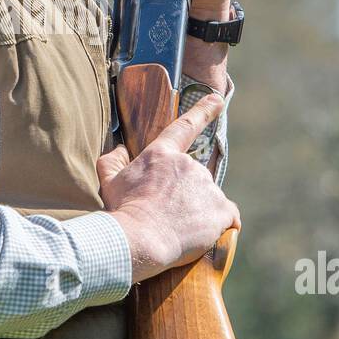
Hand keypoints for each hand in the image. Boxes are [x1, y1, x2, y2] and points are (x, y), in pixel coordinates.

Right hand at [97, 92, 240, 282]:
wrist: (140, 239)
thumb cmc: (122, 211)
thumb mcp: (109, 182)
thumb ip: (111, 160)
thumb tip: (119, 148)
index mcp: (162, 154)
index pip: (185, 126)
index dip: (203, 110)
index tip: (218, 100)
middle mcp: (189, 165)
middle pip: (192, 177)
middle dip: (182, 193)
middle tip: (164, 213)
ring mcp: (207, 187)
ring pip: (207, 197)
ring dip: (197, 209)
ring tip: (177, 228)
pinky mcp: (220, 210)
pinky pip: (229, 216)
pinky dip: (220, 223)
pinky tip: (207, 233)